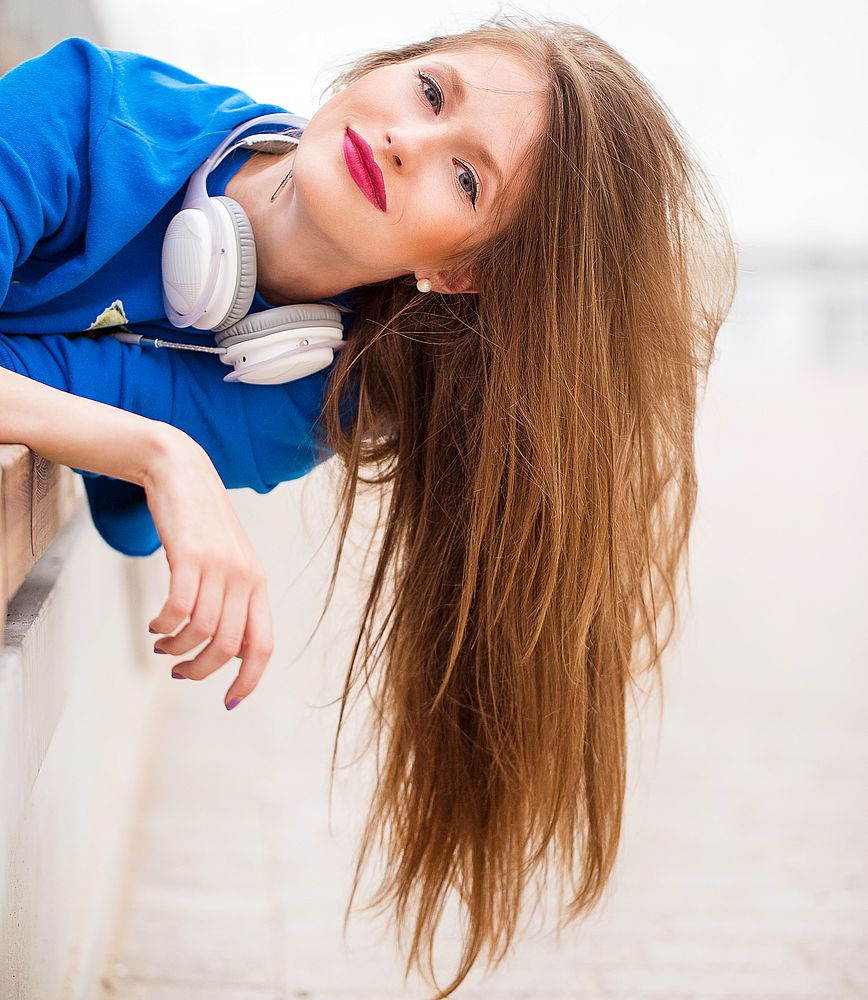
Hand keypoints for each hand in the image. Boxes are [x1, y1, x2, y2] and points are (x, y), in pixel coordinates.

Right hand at [142, 429, 273, 709]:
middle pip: (227, 647)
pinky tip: (154, 623)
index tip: (229, 702)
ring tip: (161, 644)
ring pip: (200, 632)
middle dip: (200, 671)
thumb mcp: (228, 563)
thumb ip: (233, 602)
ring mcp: (219, 566)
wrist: (182, 473)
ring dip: (176, 649)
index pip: (263, 645)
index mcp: (258, 585)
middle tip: (178, 672)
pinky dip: (163, 625)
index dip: (249, 680)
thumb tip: (228, 651)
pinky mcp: (190, 555)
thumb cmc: (203, 526)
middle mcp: (245, 578)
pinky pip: (177, 608)